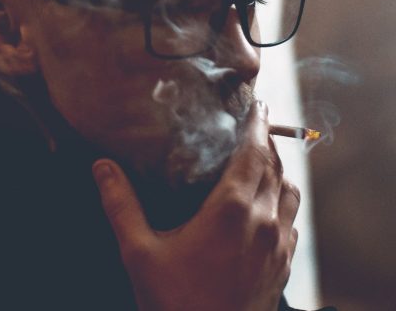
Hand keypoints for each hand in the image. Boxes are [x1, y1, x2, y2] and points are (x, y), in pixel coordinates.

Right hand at [92, 100, 300, 310]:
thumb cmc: (175, 303)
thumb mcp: (139, 253)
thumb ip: (121, 205)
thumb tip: (103, 168)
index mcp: (231, 210)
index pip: (254, 152)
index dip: (257, 125)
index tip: (258, 105)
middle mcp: (263, 222)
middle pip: (275, 167)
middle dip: (267, 143)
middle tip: (255, 127)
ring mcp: (278, 246)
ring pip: (290, 193)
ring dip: (279, 172)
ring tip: (263, 162)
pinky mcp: (284, 267)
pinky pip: (292, 222)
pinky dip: (284, 203)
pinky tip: (268, 209)